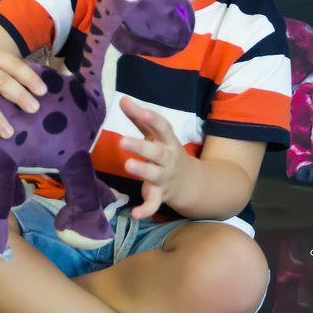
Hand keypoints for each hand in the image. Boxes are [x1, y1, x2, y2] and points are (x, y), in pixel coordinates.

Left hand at [117, 97, 191, 219]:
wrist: (190, 182)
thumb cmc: (165, 152)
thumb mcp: (156, 135)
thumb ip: (139, 118)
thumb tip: (123, 99)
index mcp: (167, 141)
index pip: (163, 128)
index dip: (153, 120)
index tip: (142, 112)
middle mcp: (168, 159)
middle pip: (156, 152)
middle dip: (141, 147)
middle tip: (123, 141)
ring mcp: (165, 178)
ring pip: (154, 175)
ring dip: (142, 171)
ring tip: (128, 165)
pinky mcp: (160, 195)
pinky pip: (154, 203)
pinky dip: (146, 209)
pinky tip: (136, 214)